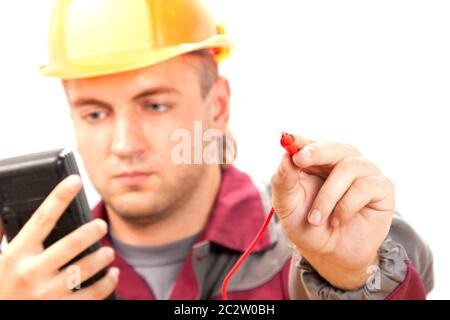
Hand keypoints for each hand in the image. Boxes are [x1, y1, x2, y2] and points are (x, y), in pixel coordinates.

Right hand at [0, 175, 118, 298]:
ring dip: (103, 257)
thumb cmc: (0, 289)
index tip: (75, 181)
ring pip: (86, 269)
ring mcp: (46, 295)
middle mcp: (31, 273)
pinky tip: (112, 275)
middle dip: (92, 230)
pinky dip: (107, 283)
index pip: (41, 218)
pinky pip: (92, 295)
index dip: (59, 196)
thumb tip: (5, 208)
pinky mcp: (60, 310)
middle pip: (72, 243)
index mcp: (15, 255)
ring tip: (109, 252)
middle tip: (102, 225)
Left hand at [271, 134, 394, 289]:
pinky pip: (364, 187)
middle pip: (335, 147)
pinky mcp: (382, 187)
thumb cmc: (308, 225)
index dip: (299, 140)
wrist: (332, 254)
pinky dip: (346, 206)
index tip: (286, 139)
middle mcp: (342, 161)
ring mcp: (364, 172)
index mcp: (317, 161)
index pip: (309, 143)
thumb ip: (284, 181)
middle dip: (315, 152)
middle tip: (299, 160)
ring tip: (316, 218)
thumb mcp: (287, 207)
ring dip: (327, 196)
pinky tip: (338, 220)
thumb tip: (285, 156)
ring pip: (348, 168)